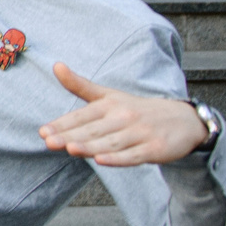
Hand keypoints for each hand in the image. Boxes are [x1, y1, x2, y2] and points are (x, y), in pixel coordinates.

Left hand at [39, 63, 210, 166]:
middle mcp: (123, 117)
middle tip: (49, 141)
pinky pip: (133, 155)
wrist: (183, 120)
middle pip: (93, 130)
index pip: (82, 116)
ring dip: (90, 146)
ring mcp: (139, 133)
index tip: (43, 132)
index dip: (62, 124)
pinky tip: (102, 160)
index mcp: (109, 105)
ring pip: (111, 142)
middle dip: (70, 136)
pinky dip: (118, 158)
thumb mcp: (109, 95)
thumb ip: (80, 85)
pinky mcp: (154, 148)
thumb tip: (56, 65)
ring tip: (71, 149)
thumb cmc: (137, 109)